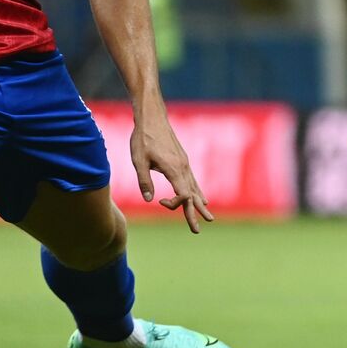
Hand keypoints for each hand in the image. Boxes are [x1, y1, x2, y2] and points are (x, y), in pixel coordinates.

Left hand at [130, 106, 213, 232]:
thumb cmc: (143, 137)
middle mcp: (183, 167)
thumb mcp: (139, 160)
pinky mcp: (182, 160)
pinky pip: (193, 180)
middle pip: (192, 195)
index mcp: (174, 169)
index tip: (159, 201)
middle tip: (197, 230)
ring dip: (199, 203)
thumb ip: (144, 180)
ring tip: (208, 217)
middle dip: (195, 213)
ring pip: (195, 187)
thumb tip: (150, 200)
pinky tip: (201, 197)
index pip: (183, 194)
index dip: (175, 204)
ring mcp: (185, 163)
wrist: (152, 117)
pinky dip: (197, 191)